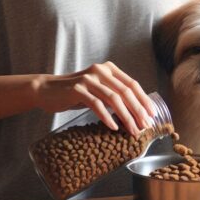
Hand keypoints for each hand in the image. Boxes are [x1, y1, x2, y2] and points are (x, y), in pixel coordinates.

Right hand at [34, 62, 156, 136]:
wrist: (47, 90)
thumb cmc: (75, 93)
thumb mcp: (97, 90)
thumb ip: (114, 94)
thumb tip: (137, 113)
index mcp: (108, 68)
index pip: (132, 84)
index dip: (144, 100)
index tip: (152, 116)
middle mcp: (100, 70)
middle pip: (125, 91)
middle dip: (138, 111)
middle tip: (145, 127)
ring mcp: (88, 79)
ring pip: (114, 98)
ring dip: (126, 116)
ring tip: (133, 131)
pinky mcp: (77, 89)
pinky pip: (96, 104)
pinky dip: (107, 117)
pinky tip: (114, 127)